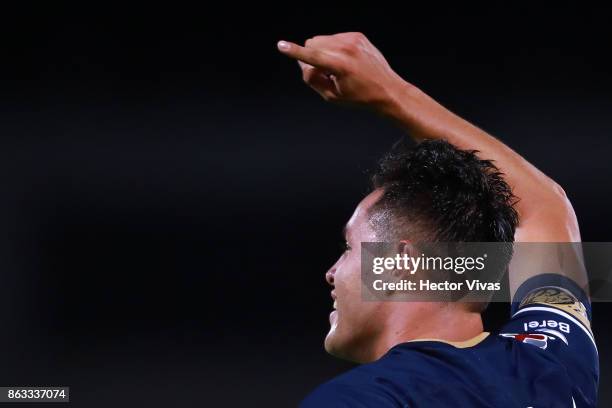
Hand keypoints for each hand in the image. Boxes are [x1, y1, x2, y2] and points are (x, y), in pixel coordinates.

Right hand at [277, 32, 406, 108]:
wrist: (388, 90)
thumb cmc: (361, 97)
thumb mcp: (332, 96)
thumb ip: (313, 79)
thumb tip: (303, 63)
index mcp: (340, 65)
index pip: (311, 56)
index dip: (294, 51)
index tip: (281, 45)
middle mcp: (347, 48)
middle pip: (313, 43)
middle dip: (312, 56)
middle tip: (324, 73)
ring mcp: (353, 39)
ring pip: (322, 39)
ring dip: (323, 52)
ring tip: (338, 68)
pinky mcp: (358, 36)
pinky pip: (335, 38)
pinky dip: (334, 49)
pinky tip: (346, 62)